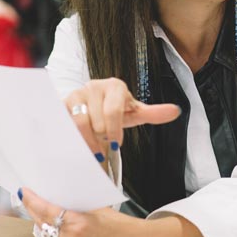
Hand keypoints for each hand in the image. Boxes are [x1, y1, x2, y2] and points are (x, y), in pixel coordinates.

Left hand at [19, 187, 141, 236]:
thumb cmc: (121, 224)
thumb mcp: (98, 208)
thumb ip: (78, 204)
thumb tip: (61, 194)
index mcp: (79, 223)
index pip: (48, 210)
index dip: (33, 200)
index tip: (25, 191)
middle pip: (43, 222)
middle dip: (33, 209)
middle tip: (27, 197)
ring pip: (47, 233)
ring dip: (41, 221)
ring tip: (37, 208)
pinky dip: (51, 231)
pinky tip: (51, 223)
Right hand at [65, 78, 180, 159]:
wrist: (92, 107)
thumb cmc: (116, 111)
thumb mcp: (135, 113)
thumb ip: (154, 113)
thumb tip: (176, 111)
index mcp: (115, 86)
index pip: (114, 111)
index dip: (115, 131)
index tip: (117, 145)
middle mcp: (94, 86)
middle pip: (97, 120)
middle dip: (101, 138)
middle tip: (104, 148)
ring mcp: (76, 94)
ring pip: (79, 122)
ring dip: (87, 141)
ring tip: (92, 150)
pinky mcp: (61, 104)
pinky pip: (64, 123)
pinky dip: (72, 137)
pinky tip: (77, 145)